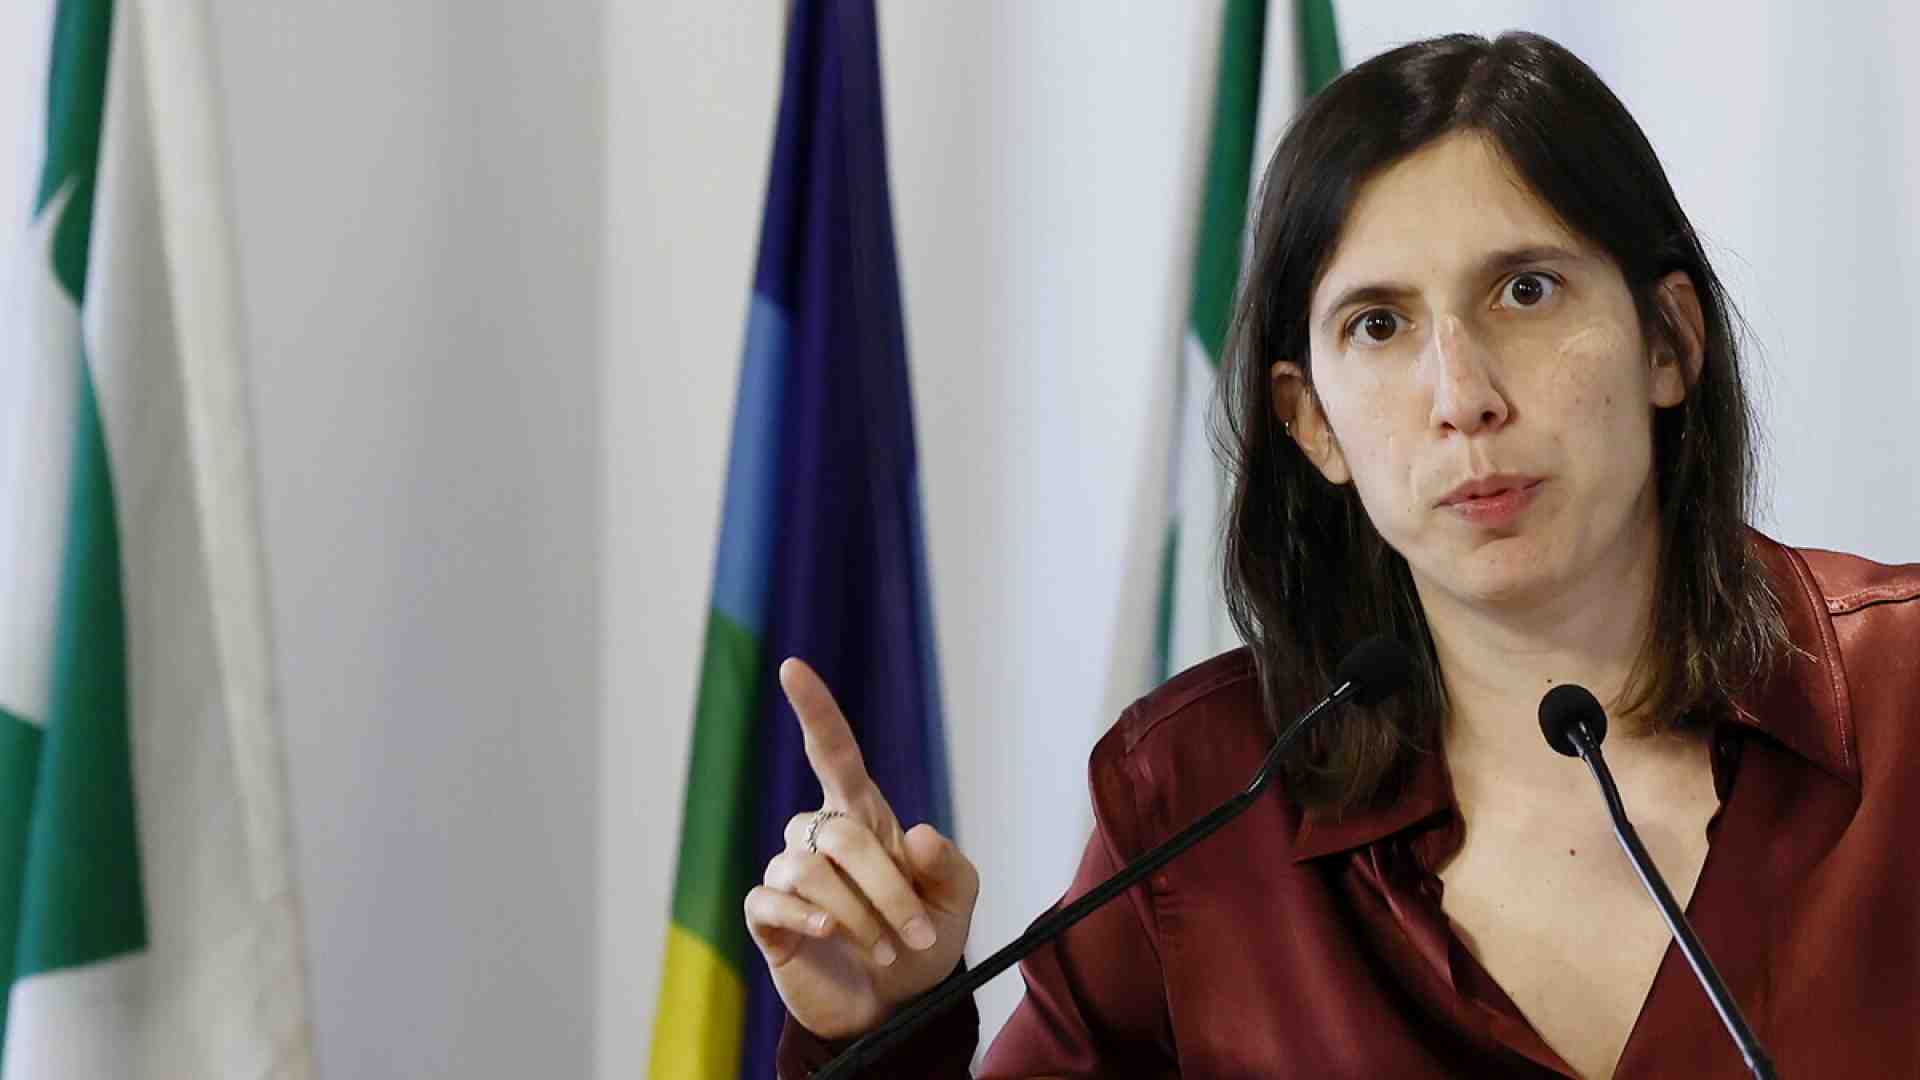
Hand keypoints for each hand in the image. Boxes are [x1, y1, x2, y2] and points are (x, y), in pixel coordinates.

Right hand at [744, 658, 978, 1039]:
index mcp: (863, 816)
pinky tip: (830, 936)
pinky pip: (773, 901)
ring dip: (858, 915)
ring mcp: (790, 876)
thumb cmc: (922, 943)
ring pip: (811, 872)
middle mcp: (819, 836)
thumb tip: (917, 832)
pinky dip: (809, 919)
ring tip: (884, 950)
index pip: (833, 751)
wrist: (895, 1009)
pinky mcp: (769, 919)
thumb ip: (950, 865)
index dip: (815, 711)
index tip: (793, 668)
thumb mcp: (956, 902)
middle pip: (841, 833)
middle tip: (917, 935)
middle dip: (887, 886)